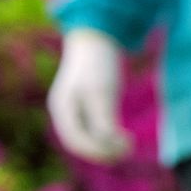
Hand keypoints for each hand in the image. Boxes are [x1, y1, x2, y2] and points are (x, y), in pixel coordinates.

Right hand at [47, 28, 131, 163]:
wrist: (95, 40)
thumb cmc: (98, 65)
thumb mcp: (102, 92)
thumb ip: (102, 118)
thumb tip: (108, 142)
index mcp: (62, 108)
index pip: (75, 141)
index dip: (98, 150)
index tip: (124, 147)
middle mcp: (64, 111)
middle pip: (79, 142)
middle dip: (102, 150)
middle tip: (128, 149)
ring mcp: (73, 109)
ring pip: (86, 138)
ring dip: (106, 146)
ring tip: (128, 144)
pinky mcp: (84, 106)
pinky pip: (93, 130)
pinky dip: (108, 137)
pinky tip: (124, 136)